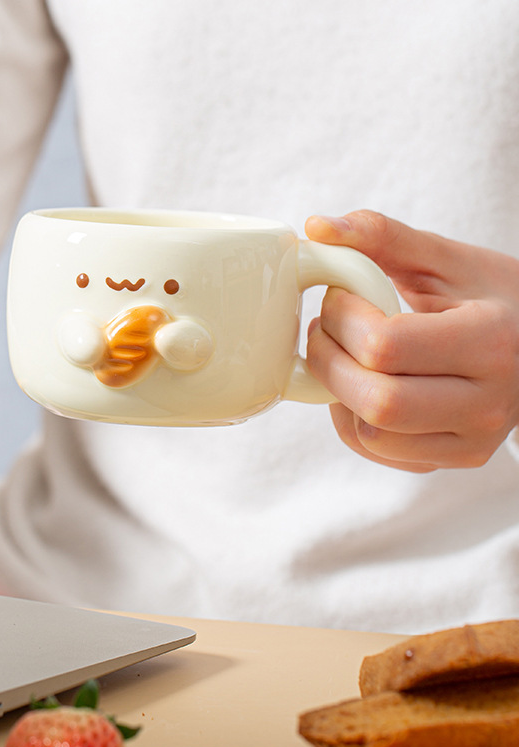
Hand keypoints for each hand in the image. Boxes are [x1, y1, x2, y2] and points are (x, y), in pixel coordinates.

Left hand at [304, 210, 518, 472]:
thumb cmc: (492, 297)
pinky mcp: (458, 458)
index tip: (338, 298)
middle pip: (377, 400)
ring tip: (346, 355)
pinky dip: (352, 419)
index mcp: (491, 339)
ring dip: (338, 392)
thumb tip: (316, 227)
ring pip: (371, 434)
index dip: (342, 320)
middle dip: (329, 360)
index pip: (386, 346)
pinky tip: (362, 385)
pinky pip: (378, 451)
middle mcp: (488, 401)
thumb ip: (382, 237)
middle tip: (325, 329)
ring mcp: (474, 438)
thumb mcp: (447, 259)